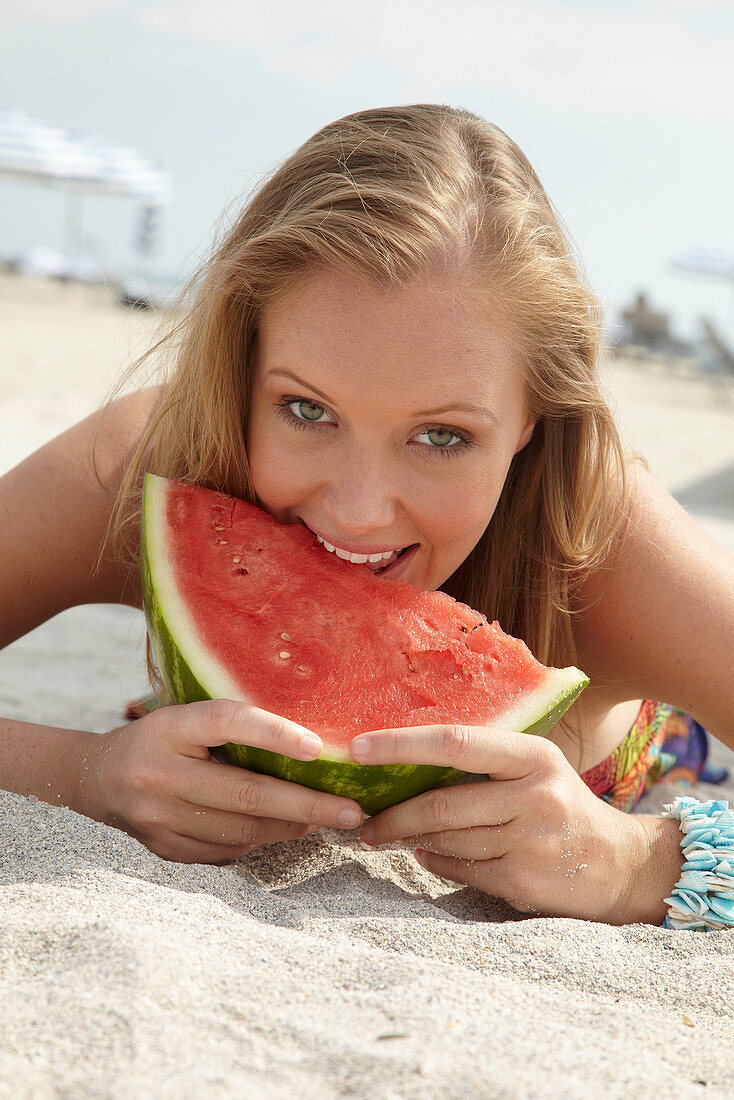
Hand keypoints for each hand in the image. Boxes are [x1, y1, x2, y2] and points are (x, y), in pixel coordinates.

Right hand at [80, 699, 363, 863]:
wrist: (96, 778)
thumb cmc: (162, 739)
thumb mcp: (187, 718)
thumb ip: (234, 728)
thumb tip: (309, 753)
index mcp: (170, 728)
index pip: (227, 722)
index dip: (274, 734)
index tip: (318, 748)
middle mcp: (160, 773)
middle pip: (245, 793)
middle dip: (307, 805)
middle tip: (351, 811)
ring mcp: (158, 817)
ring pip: (242, 829)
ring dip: (290, 826)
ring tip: (325, 819)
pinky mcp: (162, 848)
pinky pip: (227, 850)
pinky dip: (259, 840)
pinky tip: (280, 829)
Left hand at [350, 724, 648, 923]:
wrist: (622, 864)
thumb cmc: (562, 807)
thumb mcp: (535, 769)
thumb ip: (483, 763)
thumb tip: (405, 765)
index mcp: (533, 755)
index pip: (455, 741)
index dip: (401, 744)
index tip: (359, 748)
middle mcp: (535, 794)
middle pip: (442, 801)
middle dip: (393, 813)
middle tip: (362, 819)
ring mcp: (531, 839)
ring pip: (446, 838)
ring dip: (409, 838)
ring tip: (386, 834)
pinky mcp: (524, 880)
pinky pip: (460, 869)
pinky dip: (436, 862)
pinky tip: (427, 855)